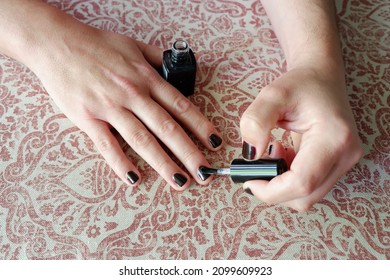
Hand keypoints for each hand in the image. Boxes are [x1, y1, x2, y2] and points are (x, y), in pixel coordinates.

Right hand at [25, 8, 221, 189]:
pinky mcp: (88, 118)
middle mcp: (132, 93)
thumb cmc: (95, 45)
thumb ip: (157, 58)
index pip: (180, 106)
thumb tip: (176, 66)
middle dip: (189, 152)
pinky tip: (133, 178)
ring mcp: (110, 107)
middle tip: (204, 172)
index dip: (200, 126)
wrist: (57, 44)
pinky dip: (121, 163)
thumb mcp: (133, 45)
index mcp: (145, 77)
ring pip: (142, 140)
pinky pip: (107, 145)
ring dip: (163, 163)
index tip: (214, 142)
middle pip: (166, 128)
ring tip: (179, 181)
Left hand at [240, 65, 361, 210]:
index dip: (270, 191)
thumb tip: (251, 155)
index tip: (248, 181)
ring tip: (273, 152)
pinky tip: (282, 155)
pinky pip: (309, 187)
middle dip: (273, 189)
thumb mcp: (272, 95)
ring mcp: (344, 163)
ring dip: (281, 184)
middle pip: (305, 197)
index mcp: (334, 138)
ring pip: (307, 196)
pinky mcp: (338, 165)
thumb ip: (256, 122)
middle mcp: (345, 155)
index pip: (302, 183)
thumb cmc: (301, 84)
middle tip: (255, 166)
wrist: (322, 77)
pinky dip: (289, 179)